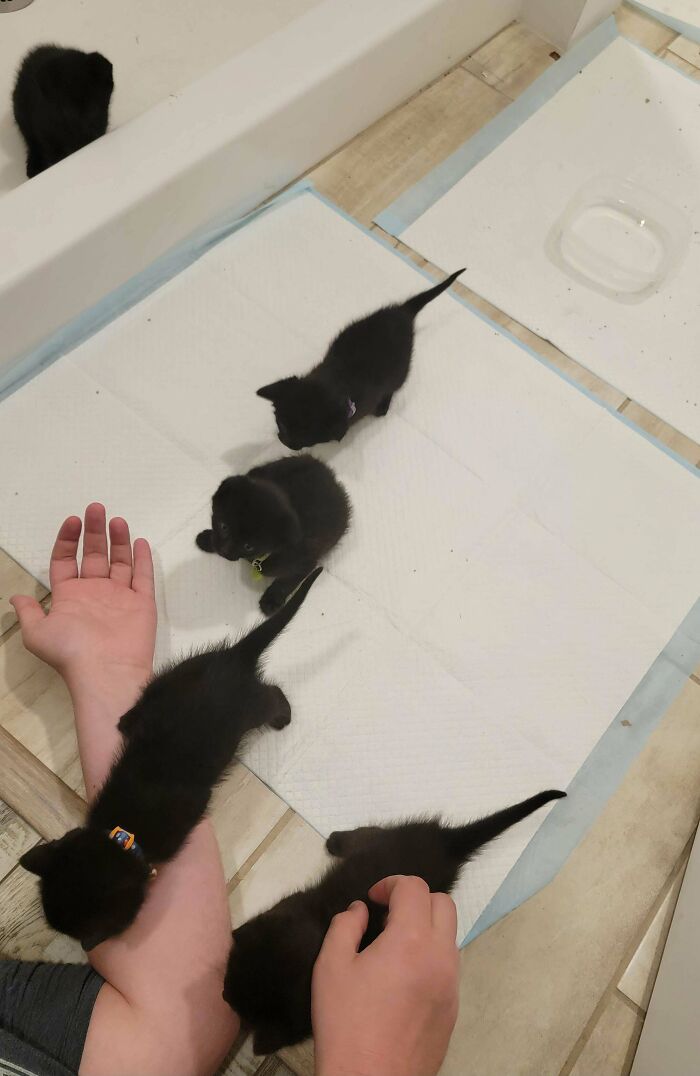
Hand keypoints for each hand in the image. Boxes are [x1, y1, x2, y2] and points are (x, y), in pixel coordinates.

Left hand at [11, 503, 155, 692]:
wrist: (106, 670)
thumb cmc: (71, 650)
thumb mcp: (37, 633)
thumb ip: (29, 612)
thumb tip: (15, 598)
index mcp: (70, 597)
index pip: (66, 561)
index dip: (67, 540)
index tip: (72, 521)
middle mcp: (95, 594)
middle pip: (93, 555)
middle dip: (94, 531)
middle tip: (96, 508)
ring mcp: (120, 597)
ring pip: (119, 562)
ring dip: (118, 540)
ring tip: (116, 519)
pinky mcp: (142, 603)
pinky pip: (143, 577)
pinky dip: (142, 559)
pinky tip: (140, 542)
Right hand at [312, 875, 459, 1075]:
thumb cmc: (347, 1024)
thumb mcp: (330, 967)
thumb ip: (344, 926)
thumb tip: (360, 911)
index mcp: (412, 941)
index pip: (415, 888)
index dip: (391, 884)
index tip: (372, 899)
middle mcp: (441, 958)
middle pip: (443, 904)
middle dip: (415, 899)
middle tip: (386, 916)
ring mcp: (452, 985)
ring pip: (450, 935)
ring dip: (426, 927)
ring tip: (393, 947)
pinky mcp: (453, 1010)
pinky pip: (449, 966)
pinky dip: (431, 956)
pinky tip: (403, 977)